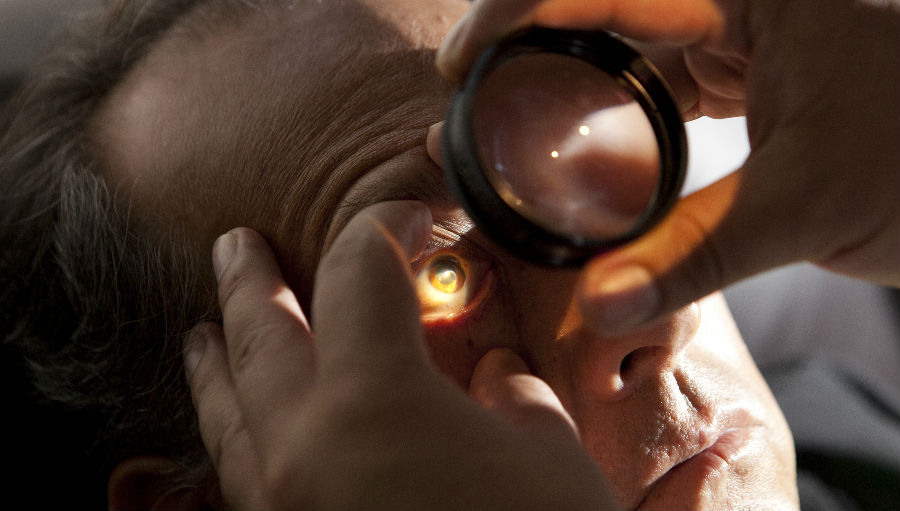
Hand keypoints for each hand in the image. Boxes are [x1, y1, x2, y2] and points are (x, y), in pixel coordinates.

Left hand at [184, 201, 615, 508]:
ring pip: (226, 411)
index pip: (360, 273)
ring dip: (216, 360)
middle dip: (247, 277)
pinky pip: (237, 482)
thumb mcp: (551, 464)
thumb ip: (516, 404)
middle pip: (260, 332)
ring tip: (201, 330)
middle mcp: (302, 446)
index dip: (385, 228)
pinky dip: (230, 440)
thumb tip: (495, 378)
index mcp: (372, 399)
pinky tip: (239, 436)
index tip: (409, 218)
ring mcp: (279, 507)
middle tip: (233, 240)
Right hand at [432, 0, 899, 335]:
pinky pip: (662, 84)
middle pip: (606, 9)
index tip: (459, 63)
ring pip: (628, 47)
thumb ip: (693, 256)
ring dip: (569, 84)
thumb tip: (597, 305)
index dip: (516, 14)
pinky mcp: (749, 75)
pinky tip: (584, 150)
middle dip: (530, 48)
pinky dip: (617, 116)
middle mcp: (740, 4)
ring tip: (512, 128)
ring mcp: (744, 37)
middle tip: (469, 98)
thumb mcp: (806, 207)